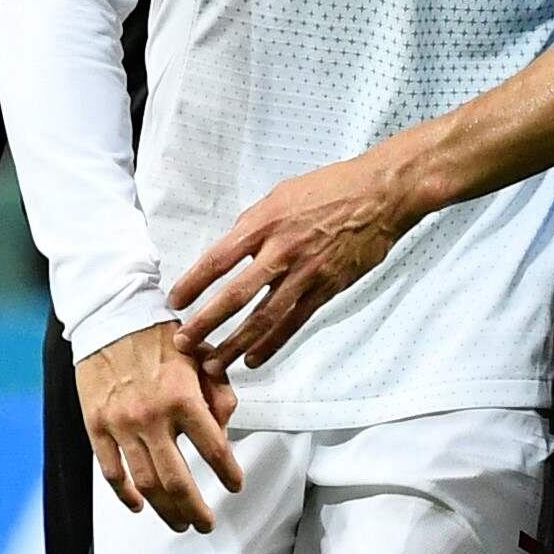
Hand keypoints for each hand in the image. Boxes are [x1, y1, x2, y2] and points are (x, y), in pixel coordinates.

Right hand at [75, 320, 245, 532]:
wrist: (109, 318)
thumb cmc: (159, 334)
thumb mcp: (201, 354)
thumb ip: (219, 391)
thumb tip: (224, 427)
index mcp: (183, 398)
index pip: (214, 449)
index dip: (229, 473)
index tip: (236, 485)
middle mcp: (152, 417)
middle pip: (178, 481)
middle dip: (196, 509)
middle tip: (206, 524)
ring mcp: (121, 425)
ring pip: (146, 483)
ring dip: (165, 510)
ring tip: (179, 523)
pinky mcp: (96, 426)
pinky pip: (112, 470)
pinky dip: (125, 494)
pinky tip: (139, 505)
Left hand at [174, 150, 413, 373]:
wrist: (380, 196)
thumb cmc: (330, 188)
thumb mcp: (281, 195)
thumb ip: (254, 224)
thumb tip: (230, 248)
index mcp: (264, 224)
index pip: (217, 260)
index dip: (192, 284)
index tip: (174, 301)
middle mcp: (281, 251)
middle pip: (235, 295)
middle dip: (205, 323)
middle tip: (183, 343)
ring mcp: (305, 274)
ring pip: (264, 318)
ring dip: (235, 344)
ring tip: (212, 365)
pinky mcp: (326, 289)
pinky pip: (294, 322)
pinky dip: (272, 344)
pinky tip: (253, 359)